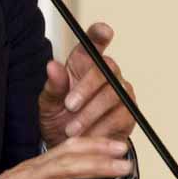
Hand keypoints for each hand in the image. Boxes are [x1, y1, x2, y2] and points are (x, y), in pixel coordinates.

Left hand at [39, 22, 135, 148]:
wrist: (69, 147)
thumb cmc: (58, 118)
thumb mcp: (48, 103)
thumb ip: (53, 85)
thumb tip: (52, 65)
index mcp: (82, 64)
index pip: (93, 44)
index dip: (99, 35)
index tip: (103, 31)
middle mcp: (105, 73)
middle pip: (105, 69)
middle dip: (85, 88)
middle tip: (68, 105)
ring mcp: (120, 92)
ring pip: (112, 94)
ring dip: (90, 113)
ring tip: (71, 128)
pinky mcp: (129, 113)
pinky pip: (120, 116)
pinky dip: (102, 126)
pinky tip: (88, 134)